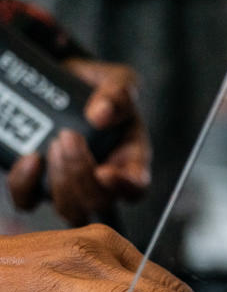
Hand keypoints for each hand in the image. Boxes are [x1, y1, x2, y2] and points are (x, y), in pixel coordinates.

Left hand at [8, 59, 151, 224]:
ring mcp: (72, 187)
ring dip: (60, 182)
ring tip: (53, 144)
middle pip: (100, 203)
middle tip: (67, 136)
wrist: (57, 83)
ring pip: (70, 210)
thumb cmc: (94, 87)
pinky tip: (28, 159)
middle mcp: (104, 181)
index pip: (137, 188)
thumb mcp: (115, 81)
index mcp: (131, 159)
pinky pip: (29, 201)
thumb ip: (118, 92)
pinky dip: (25, 184)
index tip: (105, 173)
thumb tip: (101, 114)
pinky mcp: (40, 186)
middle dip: (81, 175)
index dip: (124, 188)